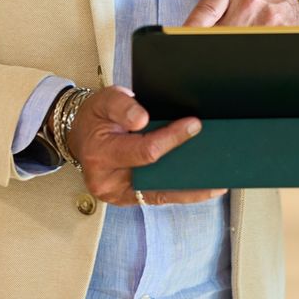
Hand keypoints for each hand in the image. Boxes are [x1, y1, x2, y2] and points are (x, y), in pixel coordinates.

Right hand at [69, 85, 219, 206]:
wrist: (80, 134)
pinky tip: (205, 187)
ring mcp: (119, 195)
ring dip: (191, 189)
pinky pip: (159, 197)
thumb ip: (123, 106)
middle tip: (218, 162)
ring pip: (161, 194)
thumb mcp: (104, 100)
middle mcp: (108, 182)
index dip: (172, 139)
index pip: (144, 151)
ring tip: (218, 182)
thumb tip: (142, 119)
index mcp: (101, 156)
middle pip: (157, 179)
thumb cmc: (95, 117)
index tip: (194, 125)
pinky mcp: (130, 198)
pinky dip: (182, 192)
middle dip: (188, 172)